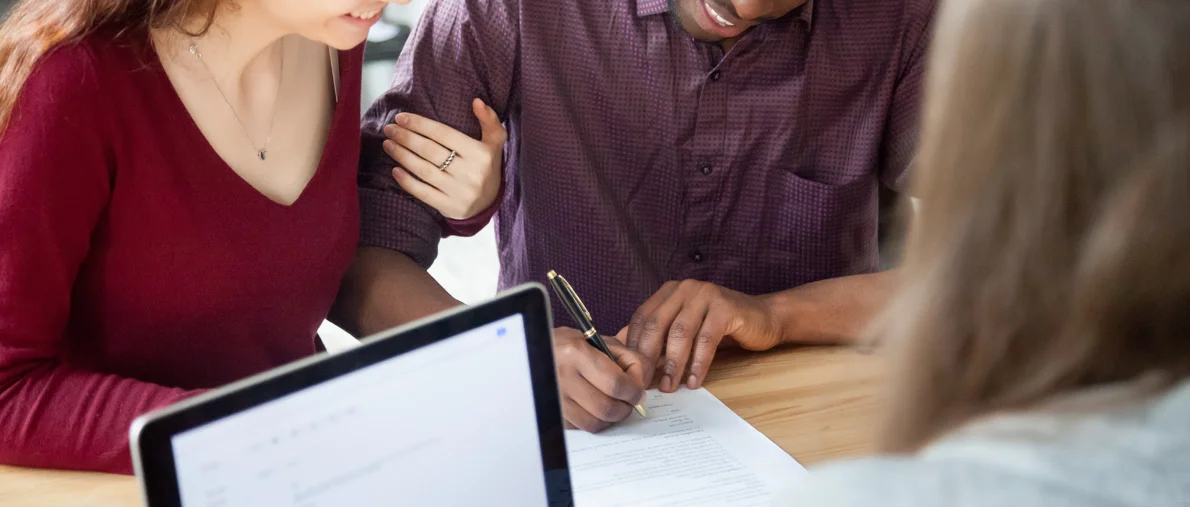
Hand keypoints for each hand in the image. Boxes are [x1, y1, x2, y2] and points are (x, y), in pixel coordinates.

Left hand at [382, 98, 506, 219]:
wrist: (490, 202)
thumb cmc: (487, 165)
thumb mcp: (494, 142)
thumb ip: (489, 120)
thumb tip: (476, 101)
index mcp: (480, 154)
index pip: (444, 134)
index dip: (420, 124)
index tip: (401, 117)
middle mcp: (471, 173)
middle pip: (430, 151)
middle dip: (406, 138)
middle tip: (389, 129)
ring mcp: (460, 192)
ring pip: (424, 170)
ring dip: (402, 156)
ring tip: (388, 144)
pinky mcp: (450, 207)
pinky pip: (423, 193)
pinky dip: (407, 181)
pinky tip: (394, 170)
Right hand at [554, 327, 651, 432]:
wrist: (535, 351)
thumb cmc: (572, 346)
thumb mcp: (601, 342)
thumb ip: (628, 359)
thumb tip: (641, 385)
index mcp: (577, 354)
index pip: (616, 384)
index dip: (634, 392)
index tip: (637, 392)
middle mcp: (563, 377)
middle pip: (607, 408)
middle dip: (625, 408)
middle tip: (628, 401)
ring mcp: (555, 398)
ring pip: (595, 423)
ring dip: (611, 418)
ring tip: (612, 404)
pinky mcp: (552, 413)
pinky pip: (581, 427)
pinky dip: (593, 421)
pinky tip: (593, 408)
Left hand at [625, 280, 781, 392]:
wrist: (763, 319)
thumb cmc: (720, 328)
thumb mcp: (686, 331)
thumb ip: (660, 340)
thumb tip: (630, 360)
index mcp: (669, 292)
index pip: (642, 318)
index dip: (634, 347)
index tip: (631, 374)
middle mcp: (685, 289)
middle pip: (657, 324)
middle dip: (648, 357)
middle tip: (645, 383)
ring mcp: (706, 295)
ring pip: (680, 333)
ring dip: (673, 364)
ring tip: (670, 386)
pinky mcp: (726, 308)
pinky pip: (706, 340)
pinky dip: (698, 364)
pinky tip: (695, 381)